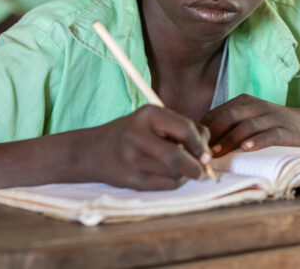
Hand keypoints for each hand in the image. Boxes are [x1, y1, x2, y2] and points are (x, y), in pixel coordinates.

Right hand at [85, 105, 211, 190]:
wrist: (93, 151)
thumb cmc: (132, 133)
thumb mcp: (154, 120)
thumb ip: (181, 129)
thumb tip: (206, 154)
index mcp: (147, 114)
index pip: (184, 129)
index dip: (200, 144)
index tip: (205, 153)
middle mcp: (137, 135)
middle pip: (177, 156)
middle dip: (196, 165)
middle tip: (202, 168)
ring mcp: (132, 158)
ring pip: (174, 174)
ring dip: (185, 175)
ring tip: (181, 169)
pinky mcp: (131, 179)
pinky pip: (166, 185)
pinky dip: (175, 183)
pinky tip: (169, 176)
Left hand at [201, 95, 299, 156]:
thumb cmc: (273, 128)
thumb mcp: (249, 121)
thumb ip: (227, 128)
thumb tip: (197, 145)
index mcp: (243, 103)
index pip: (216, 113)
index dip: (202, 130)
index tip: (191, 147)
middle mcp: (256, 106)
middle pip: (229, 116)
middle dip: (213, 134)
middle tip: (201, 152)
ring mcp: (273, 118)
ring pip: (247, 125)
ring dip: (230, 139)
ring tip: (217, 153)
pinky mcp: (287, 131)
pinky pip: (270, 134)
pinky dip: (257, 141)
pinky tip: (246, 148)